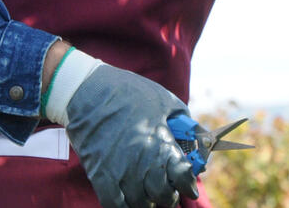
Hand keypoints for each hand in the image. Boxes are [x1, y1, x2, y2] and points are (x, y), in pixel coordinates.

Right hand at [64, 64, 197, 207]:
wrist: (88, 91)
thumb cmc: (129, 93)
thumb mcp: (165, 100)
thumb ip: (184, 122)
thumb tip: (200, 137)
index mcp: (161, 143)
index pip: (183, 177)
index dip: (188, 185)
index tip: (189, 187)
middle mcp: (143, 162)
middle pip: (163, 195)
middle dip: (169, 195)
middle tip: (168, 191)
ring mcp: (120, 171)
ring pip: (139, 204)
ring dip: (147, 202)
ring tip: (148, 195)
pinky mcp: (99, 174)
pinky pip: (113, 204)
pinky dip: (123, 206)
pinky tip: (127, 199)